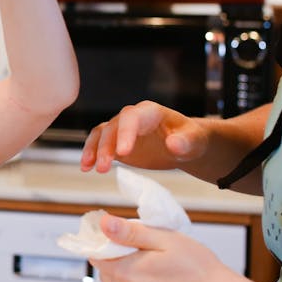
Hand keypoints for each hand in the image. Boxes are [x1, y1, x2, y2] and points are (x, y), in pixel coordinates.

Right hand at [80, 100, 208, 172]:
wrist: (185, 145)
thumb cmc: (192, 140)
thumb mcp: (195, 141)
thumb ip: (186, 142)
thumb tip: (173, 144)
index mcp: (151, 112)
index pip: (132, 117)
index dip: (125, 133)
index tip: (123, 153)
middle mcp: (132, 117)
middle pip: (113, 127)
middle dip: (106, 146)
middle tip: (104, 167)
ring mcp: (122, 129)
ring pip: (101, 133)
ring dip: (94, 150)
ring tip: (90, 169)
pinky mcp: (116, 141)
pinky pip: (98, 143)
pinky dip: (90, 154)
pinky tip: (86, 168)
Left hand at [93, 213, 259, 281]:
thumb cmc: (200, 271)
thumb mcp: (166, 240)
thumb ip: (130, 232)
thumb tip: (104, 223)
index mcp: (124, 274)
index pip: (97, 254)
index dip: (108, 244)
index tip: (125, 241)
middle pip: (108, 273)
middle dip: (122, 262)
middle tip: (150, 257)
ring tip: (161, 277)